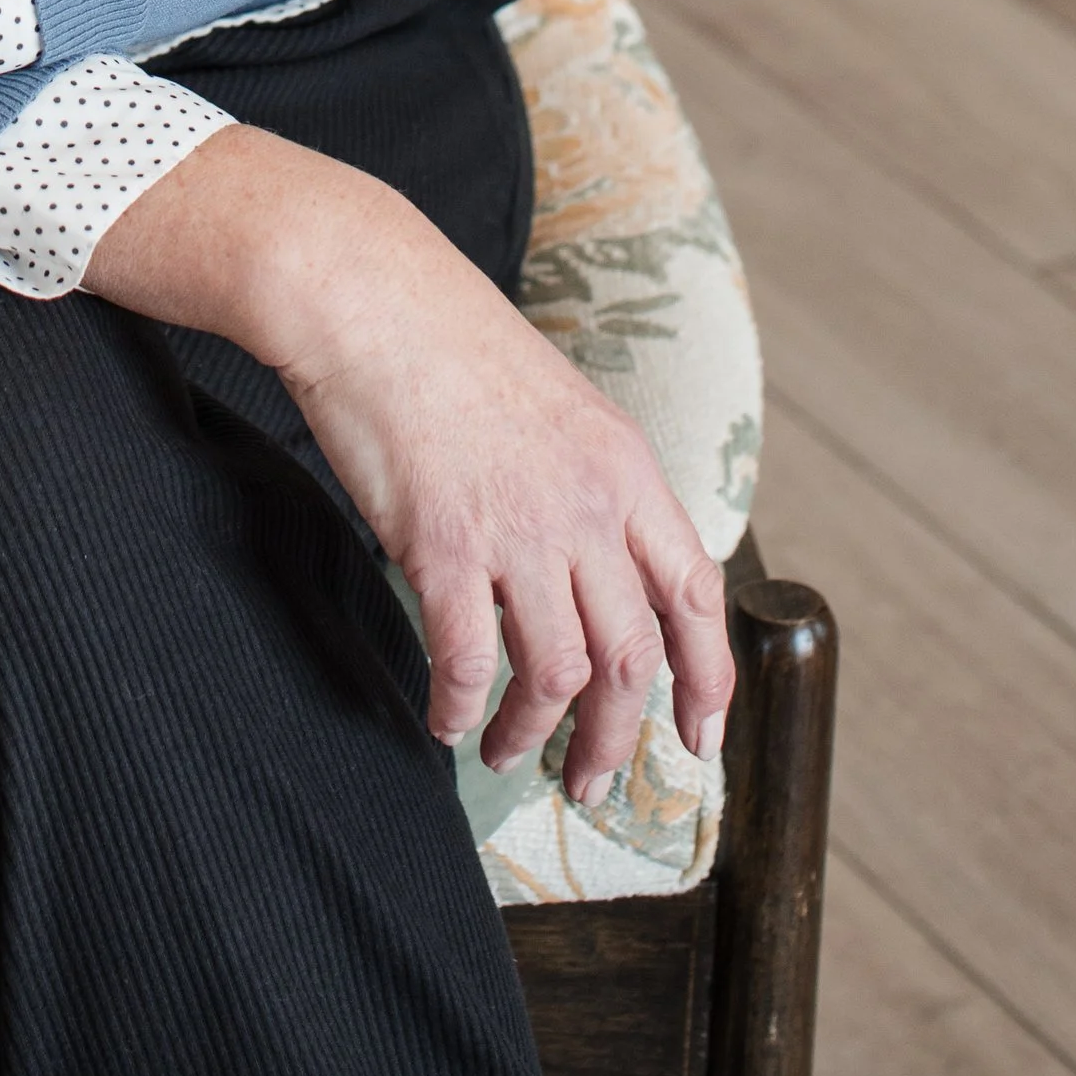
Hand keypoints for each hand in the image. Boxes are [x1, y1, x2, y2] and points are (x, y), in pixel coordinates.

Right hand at [84, 127, 732, 800]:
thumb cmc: (449, 343)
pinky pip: (467, 657)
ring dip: (533, 731)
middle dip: (613, 736)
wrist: (368, 295)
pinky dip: (459, 703)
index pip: (694, 593)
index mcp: (625, 467)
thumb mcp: (557, 408)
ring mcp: (518, 525)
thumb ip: (590, 488)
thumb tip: (595, 572)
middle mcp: (586, 503)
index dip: (707, 677)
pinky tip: (445, 717)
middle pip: (630, 657)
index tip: (698, 735)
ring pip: (556, 672)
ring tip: (504, 750)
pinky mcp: (445, 541)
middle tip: (587, 779)